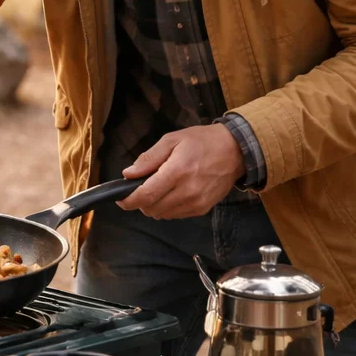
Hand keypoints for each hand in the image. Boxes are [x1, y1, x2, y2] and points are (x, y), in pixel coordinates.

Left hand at [118, 124, 244, 219]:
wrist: (235, 151)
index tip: (120, 199)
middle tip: (143, 187)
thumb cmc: (202, 142)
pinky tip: (173, 192)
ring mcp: (196, 202)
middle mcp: (187, 191)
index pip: (146, 195)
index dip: (129, 200)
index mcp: (177, 171)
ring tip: (160, 188)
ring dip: (154, 205)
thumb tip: (128, 174)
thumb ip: (149, 158)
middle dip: (141, 201)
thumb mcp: (172, 140)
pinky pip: (176, 215)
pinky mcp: (202, 209)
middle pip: (151, 208)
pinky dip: (168, 207)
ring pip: (162, 214)